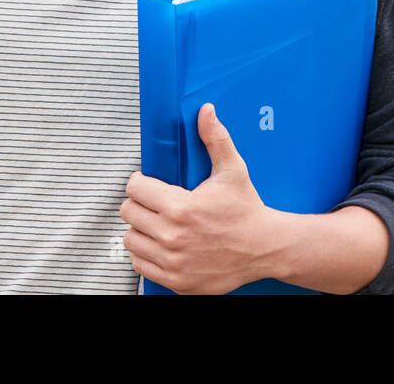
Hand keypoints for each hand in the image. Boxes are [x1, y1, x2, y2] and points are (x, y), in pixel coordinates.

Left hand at [120, 102, 280, 293]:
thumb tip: (205, 112)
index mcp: (181, 208)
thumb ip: (214, 138)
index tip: (151, 184)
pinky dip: (146, 254)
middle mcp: (172, 237)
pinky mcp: (175, 281)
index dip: (141, 182)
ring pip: (130, 240)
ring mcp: (173, 263)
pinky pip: (140, 265)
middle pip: (128, 213)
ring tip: (159, 223)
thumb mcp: (233, 170)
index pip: (135, 188)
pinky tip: (162, 243)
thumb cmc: (247, 210)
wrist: (265, 248)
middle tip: (156, 202)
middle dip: (140, 203)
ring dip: (141, 229)